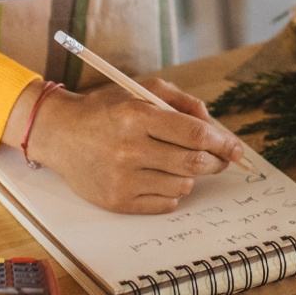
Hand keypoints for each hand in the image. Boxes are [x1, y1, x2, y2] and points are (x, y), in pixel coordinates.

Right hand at [2, 78, 243, 213]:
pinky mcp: (117, 202)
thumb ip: (180, 101)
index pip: (194, 134)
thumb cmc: (105, 109)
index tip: (236, 148)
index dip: (222, 142)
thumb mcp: (140, 90)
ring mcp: (122, 179)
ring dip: (188, 175)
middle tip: (219, 159)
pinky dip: (171, 192)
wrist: (59, 134)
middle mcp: (129, 149)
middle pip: (193, 163)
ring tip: (173, 162)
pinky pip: (166, 204)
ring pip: (182, 185)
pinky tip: (157, 177)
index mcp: (136, 115)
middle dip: (215, 162)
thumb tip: (214, 126)